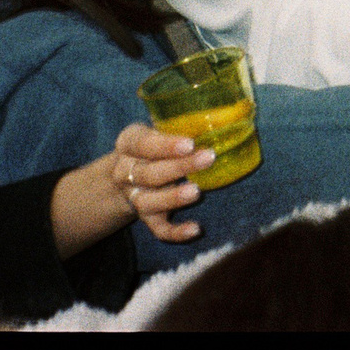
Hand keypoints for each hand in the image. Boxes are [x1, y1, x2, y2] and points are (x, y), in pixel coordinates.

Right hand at [51, 122, 210, 254]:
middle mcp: (125, 172)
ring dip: (173, 198)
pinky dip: (175, 232)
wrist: (132, 169)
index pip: (142, 144)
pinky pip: (158, 228)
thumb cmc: (157, 141)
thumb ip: (181, 123)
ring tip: (197, 192)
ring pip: (149, 202)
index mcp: (128, 143)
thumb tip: (223, 118)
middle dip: (179, 167)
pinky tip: (195, 229)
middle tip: (208, 158)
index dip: (165, 145)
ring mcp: (134, 196)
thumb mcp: (160, 127)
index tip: (190, 143)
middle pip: (148, 173)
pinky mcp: (146, 217)